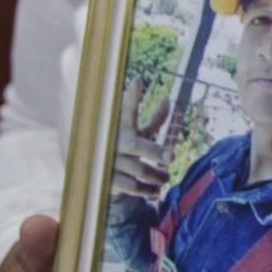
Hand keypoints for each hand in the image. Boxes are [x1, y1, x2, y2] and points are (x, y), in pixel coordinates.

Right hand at [111, 79, 171, 200]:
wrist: (100, 175)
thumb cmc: (126, 147)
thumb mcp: (138, 133)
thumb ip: (154, 120)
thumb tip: (166, 100)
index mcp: (123, 128)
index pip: (127, 110)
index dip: (132, 97)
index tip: (138, 80)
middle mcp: (114, 143)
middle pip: (137, 146)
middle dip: (155, 151)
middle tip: (171, 157)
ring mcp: (110, 162)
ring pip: (139, 170)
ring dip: (157, 176)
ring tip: (166, 178)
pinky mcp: (108, 182)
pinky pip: (133, 188)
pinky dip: (148, 190)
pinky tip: (156, 191)